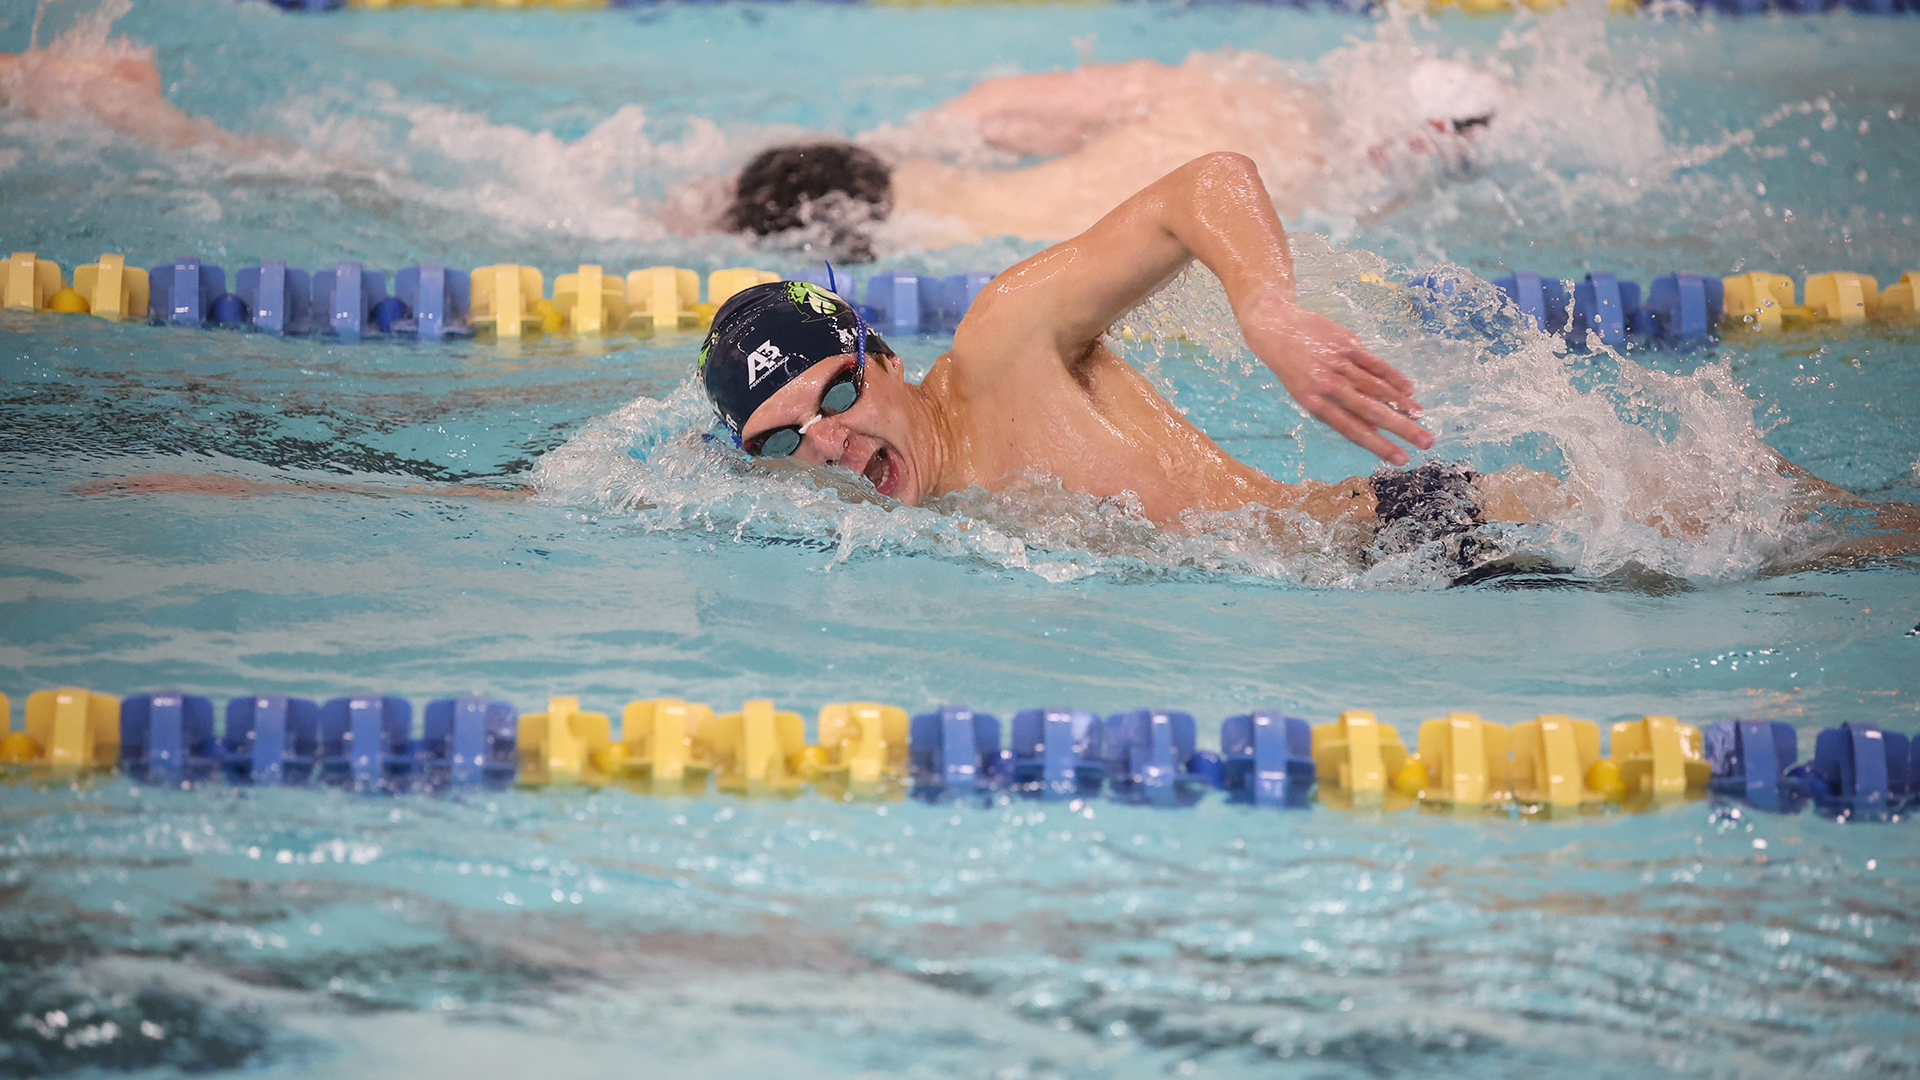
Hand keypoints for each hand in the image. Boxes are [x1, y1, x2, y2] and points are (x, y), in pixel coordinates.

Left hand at [1239, 294, 1432, 464]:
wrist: (1274, 327)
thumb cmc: (1291, 367)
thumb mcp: (1306, 395)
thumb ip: (1336, 412)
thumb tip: (1370, 432)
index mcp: (1316, 404)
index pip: (1353, 430)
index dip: (1379, 445)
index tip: (1401, 458)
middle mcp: (1329, 386)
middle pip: (1371, 412)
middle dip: (1401, 429)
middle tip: (1426, 442)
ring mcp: (1339, 364)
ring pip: (1377, 388)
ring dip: (1401, 404)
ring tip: (1420, 415)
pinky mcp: (1347, 344)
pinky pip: (1376, 364)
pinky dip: (1394, 377)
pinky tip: (1409, 389)